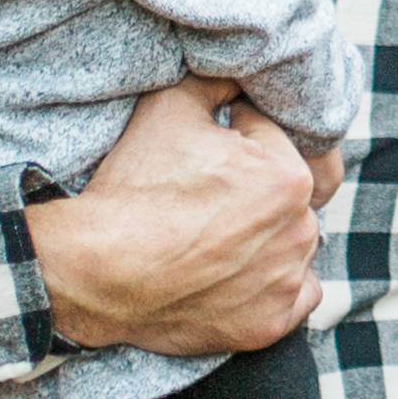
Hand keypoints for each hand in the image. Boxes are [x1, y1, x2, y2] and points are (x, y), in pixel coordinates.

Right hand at [29, 77, 326, 355]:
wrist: (96, 271)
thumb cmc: (133, 189)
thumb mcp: (169, 108)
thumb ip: (217, 81)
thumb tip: (241, 75)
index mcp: (288, 175)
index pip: (273, 138)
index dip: (236, 136)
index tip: (205, 152)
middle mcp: (301, 229)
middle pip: (291, 192)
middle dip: (261, 186)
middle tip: (213, 194)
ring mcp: (288, 281)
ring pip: (295, 243)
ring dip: (270, 235)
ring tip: (219, 234)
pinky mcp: (272, 323)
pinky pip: (296, 295)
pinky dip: (275, 284)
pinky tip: (239, 273)